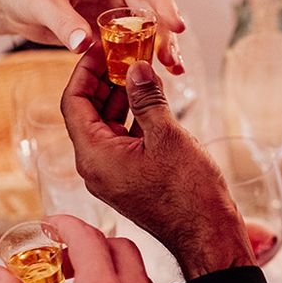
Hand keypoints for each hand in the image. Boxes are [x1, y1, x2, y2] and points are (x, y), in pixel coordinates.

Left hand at [0, 0, 184, 70]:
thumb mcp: (39, 1)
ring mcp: (115, 5)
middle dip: (166, 33)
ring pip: (148, 26)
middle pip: (153, 6)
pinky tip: (156, 74)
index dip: (163, 3)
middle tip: (172, 61)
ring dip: (161, 47)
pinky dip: (144, 56)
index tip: (177, 26)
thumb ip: (63, 22)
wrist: (5, 0)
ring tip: (173, 70)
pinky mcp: (109, 26)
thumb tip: (83, 43)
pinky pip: (133, 40)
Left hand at [61, 46, 254, 279]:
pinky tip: (151, 100)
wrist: (207, 234)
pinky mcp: (129, 180)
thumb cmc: (188, 192)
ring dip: (120, 98)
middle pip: (87, 113)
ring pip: (106, 126)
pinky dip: (132, 118)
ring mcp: (112, 175)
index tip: (102, 48)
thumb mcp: (167, 135)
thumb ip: (146, 98)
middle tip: (124, 53)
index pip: (73, 102)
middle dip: (104, 80)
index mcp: (95, 156)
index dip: (85, 70)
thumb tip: (135, 68)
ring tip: (140, 70)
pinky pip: (121, 142)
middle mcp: (96, 167)